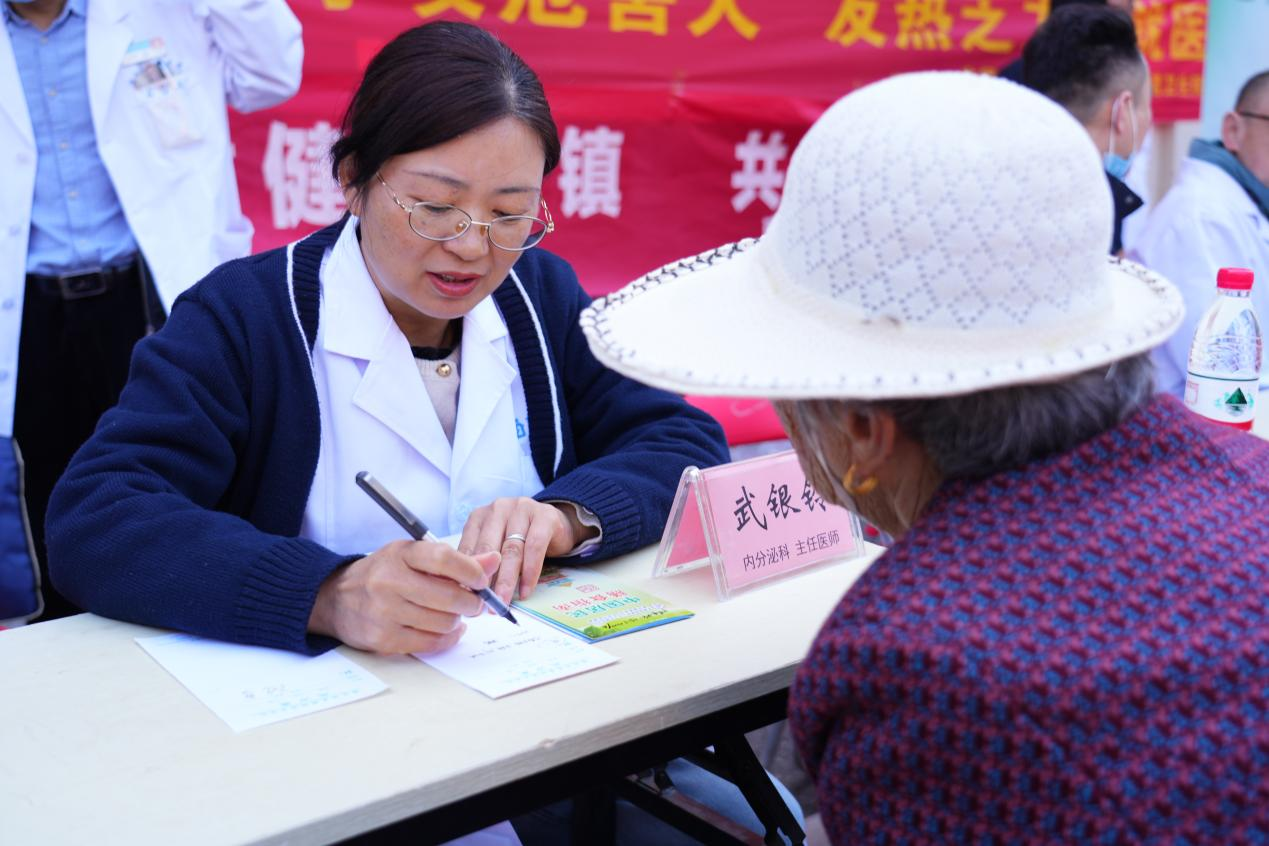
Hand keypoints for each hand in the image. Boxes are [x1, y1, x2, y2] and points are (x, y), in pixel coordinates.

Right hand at [308, 540, 500, 654]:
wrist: (336, 598)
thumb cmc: (382, 573)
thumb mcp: (412, 556)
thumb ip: (455, 560)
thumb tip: (493, 560)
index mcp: (400, 554)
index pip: (444, 559)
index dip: (471, 571)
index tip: (482, 580)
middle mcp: (389, 581)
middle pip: (448, 596)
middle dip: (471, 602)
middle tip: (473, 602)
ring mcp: (384, 612)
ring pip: (443, 622)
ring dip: (456, 621)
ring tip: (451, 614)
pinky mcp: (382, 639)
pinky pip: (430, 643)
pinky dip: (445, 638)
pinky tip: (445, 630)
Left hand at [458, 497, 590, 602]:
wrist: (557, 524)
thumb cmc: (521, 539)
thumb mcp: (497, 547)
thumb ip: (483, 563)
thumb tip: (468, 594)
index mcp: (480, 516)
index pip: (469, 547)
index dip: (467, 574)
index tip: (466, 598)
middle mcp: (498, 508)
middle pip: (489, 549)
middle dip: (485, 580)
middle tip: (482, 605)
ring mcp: (522, 509)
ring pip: (511, 549)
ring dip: (507, 580)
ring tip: (503, 602)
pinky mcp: (545, 515)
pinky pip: (535, 546)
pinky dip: (530, 572)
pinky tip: (526, 590)